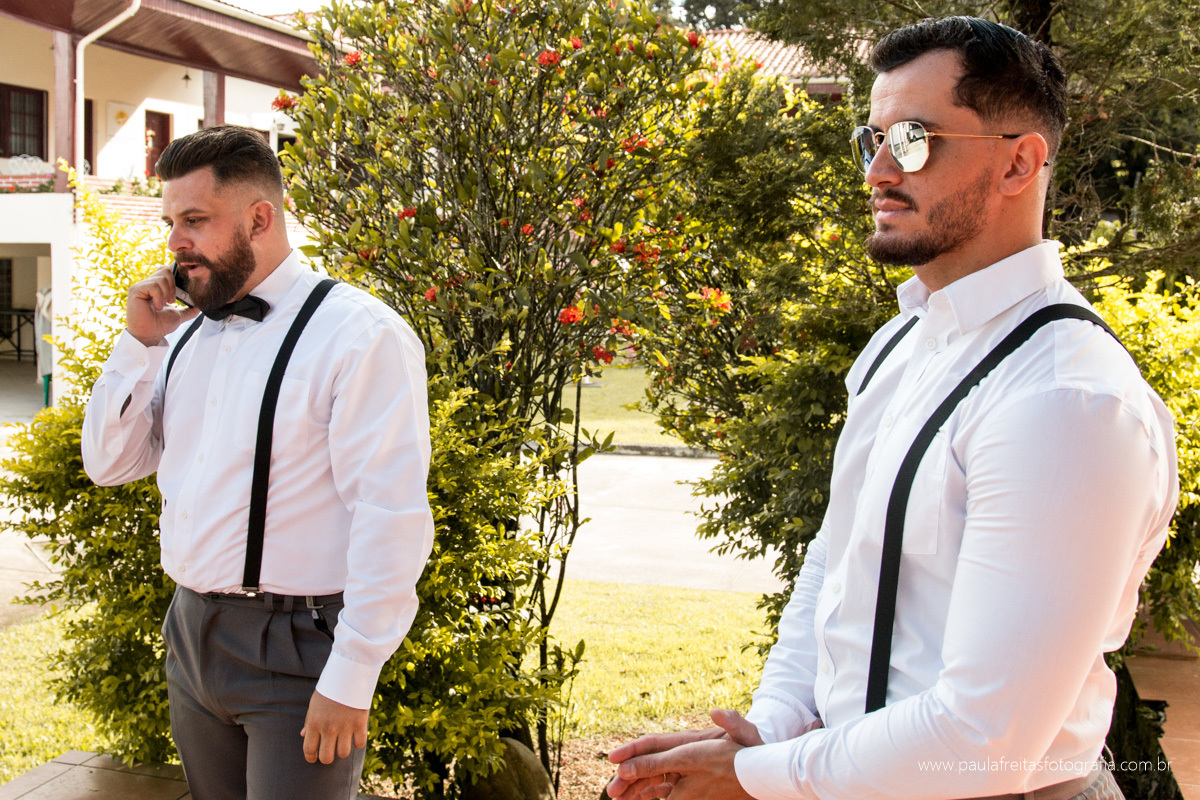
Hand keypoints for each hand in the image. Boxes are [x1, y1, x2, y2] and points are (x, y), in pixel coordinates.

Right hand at [126, 265, 199, 346]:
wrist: (150, 335)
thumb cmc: (160, 325)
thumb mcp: (178, 315)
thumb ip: (189, 309)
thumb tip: (200, 306)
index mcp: (158, 287)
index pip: (168, 270)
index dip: (177, 272)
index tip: (185, 282)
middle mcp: (149, 284)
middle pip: (165, 269)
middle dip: (174, 284)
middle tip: (173, 300)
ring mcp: (141, 286)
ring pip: (161, 277)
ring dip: (167, 293)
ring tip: (163, 304)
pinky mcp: (135, 290)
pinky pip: (153, 285)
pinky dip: (159, 296)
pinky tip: (157, 306)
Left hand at [300, 690, 368, 763]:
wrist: (348, 674)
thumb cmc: (329, 689)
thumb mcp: (314, 704)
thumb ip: (309, 722)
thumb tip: (303, 736)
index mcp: (314, 723)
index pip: (309, 750)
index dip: (311, 758)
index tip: (314, 758)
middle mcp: (328, 728)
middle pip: (326, 757)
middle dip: (326, 758)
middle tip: (329, 752)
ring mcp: (345, 727)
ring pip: (343, 753)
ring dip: (342, 750)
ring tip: (342, 743)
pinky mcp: (360, 723)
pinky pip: (360, 744)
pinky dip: (358, 742)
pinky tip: (355, 736)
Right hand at [607, 709, 763, 799]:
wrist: (758, 761)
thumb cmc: (750, 746)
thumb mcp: (745, 733)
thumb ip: (733, 722)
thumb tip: (718, 712)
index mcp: (688, 741)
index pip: (654, 744)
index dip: (633, 750)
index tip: (615, 758)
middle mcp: (680, 753)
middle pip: (646, 764)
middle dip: (627, 776)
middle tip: (612, 791)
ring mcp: (681, 768)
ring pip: (649, 778)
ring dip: (632, 788)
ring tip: (615, 799)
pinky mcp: (686, 782)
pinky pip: (660, 789)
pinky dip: (645, 795)